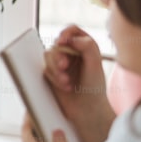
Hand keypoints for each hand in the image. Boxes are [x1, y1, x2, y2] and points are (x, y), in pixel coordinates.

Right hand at [43, 25, 114, 141]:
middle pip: (57, 43)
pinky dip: (54, 78)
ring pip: (48, 55)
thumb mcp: (95, 65)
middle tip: (64, 66)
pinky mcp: (51, 74)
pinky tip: (65, 87)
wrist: (87, 111)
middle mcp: (72, 53)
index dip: (66, 33)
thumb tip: (71, 39)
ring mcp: (61, 63)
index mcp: (85, 46)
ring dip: (56, 69)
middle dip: (59, 55)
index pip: (72, 30)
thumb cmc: (94, 88)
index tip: (63, 41)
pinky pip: (45, 69)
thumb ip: (87, 47)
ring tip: (66, 82)